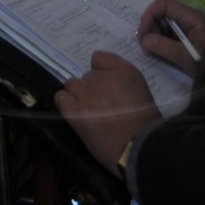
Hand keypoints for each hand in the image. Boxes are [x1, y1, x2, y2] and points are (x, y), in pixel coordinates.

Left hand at [54, 52, 160, 170]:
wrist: (137, 146)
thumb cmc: (143, 124)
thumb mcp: (140, 91)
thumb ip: (123, 81)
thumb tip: (108, 82)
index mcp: (124, 71)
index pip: (99, 58)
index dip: (100, 71)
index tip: (104, 84)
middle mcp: (103, 78)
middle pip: (87, 75)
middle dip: (91, 87)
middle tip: (99, 103)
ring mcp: (87, 93)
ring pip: (72, 84)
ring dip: (77, 94)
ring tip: (85, 108)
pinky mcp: (75, 110)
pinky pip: (61, 98)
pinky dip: (65, 103)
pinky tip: (73, 112)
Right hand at [137, 0, 204, 76]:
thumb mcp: (187, 58)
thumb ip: (165, 47)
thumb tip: (144, 39)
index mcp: (191, 17)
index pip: (163, 4)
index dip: (149, 15)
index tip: (142, 34)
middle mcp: (189, 18)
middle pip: (162, 13)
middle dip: (150, 27)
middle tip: (145, 47)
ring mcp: (188, 27)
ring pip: (163, 24)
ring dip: (154, 36)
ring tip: (151, 52)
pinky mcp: (187, 37)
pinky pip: (168, 34)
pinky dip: (160, 42)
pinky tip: (159, 53)